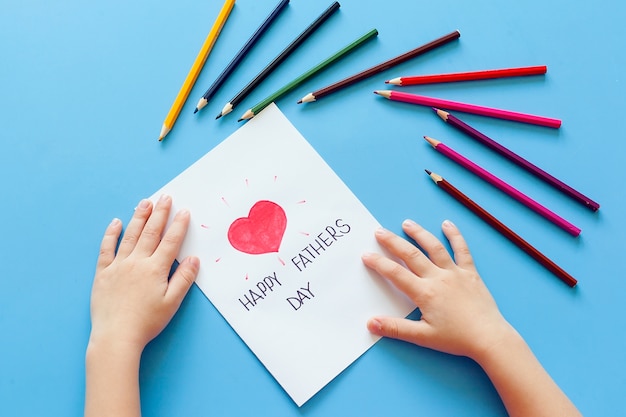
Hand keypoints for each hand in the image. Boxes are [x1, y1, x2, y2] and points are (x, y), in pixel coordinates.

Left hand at [88, 195, 199, 352]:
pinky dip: (111, 234)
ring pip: (130, 235)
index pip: (170, 242)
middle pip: (151, 233)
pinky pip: (106, 248)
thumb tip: (194, 259)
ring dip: (139, 217)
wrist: (116, 337)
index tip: (184, 211)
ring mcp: (118, 266)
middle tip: (165, 197)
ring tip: (146, 203)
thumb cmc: (146, 322)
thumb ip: (184, 279)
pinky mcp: (102, 273)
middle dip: (160, 213)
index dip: (178, 225)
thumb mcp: (172, 303)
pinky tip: (116, 222)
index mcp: (155, 269)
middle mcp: (137, 262)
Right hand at [362, 219, 515, 361]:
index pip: (396, 274)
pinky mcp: (470, 273)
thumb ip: (395, 328)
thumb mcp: (422, 337)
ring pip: (434, 247)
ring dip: (419, 233)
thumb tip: (371, 323)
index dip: (379, 263)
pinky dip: (455, 236)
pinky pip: (462, 250)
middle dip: (392, 242)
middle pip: (411, 254)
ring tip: (407, 223)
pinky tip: (447, 224)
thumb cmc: (457, 338)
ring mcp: (455, 273)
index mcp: (425, 293)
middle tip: (379, 231)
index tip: (366, 255)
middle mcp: (438, 277)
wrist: (489, 338)